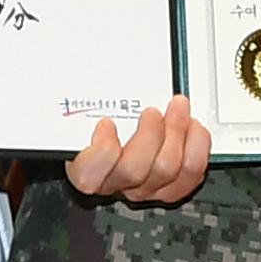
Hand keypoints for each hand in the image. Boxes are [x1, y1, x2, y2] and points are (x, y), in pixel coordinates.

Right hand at [65, 96, 211, 205]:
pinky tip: (192, 127)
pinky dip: (197, 146)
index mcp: (86, 168)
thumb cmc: (98, 126)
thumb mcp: (83, 111)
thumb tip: (63, 73)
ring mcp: (145, 188)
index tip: (107, 122)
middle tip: (152, 111)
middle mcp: (115, 183)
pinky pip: (191, 173)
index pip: (88, 176)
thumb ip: (72, 100)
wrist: (118, 140)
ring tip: (178, 108)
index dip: (102, 150)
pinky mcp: (171, 186)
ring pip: (166, 170)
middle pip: (134, 171)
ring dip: (177, 133)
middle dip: (150, 135)